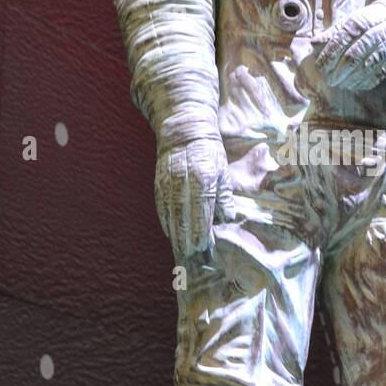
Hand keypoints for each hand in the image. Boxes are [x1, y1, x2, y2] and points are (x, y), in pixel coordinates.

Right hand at [154, 136, 235, 258]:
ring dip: (175, 233)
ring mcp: (169, 181)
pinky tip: (169, 232)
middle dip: (187, 237)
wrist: (184, 129)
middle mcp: (184, 181)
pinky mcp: (158, 181)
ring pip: (170, 213)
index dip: (202, 230)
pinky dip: (165, 221)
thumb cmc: (209, 151)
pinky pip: (161, 205)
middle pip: (184, 215)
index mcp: (204, 178)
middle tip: (191, 255)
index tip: (204, 246)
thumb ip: (224, 196)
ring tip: (180, 249)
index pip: (202, 210)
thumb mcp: (223, 170)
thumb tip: (226, 218)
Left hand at [313, 3, 385, 90]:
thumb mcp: (350, 21)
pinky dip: (363, 83)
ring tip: (339, 84)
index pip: (340, 41)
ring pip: (364, 69)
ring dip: (349, 80)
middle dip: (338, 72)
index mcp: (359, 22)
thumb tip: (313, 44)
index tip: (319, 67)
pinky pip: (376, 76)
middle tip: (328, 80)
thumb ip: (332, 33)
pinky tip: (353, 85)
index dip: (328, 56)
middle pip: (352, 57)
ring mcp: (385, 49)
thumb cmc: (368, 23)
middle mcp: (373, 35)